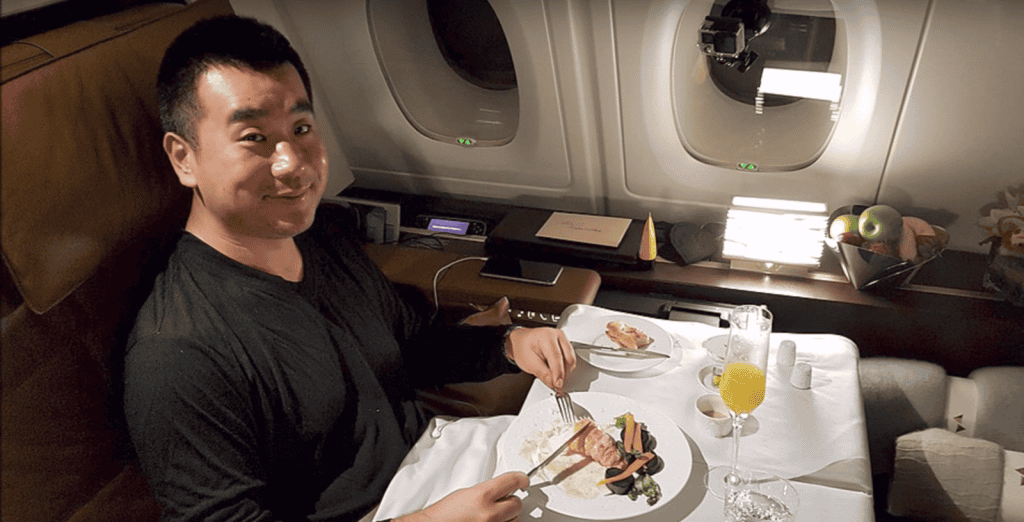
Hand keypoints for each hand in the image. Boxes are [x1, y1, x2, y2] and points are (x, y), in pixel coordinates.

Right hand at [397, 471, 527, 521]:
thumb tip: (502, 491)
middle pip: (517, 504)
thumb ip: (487, 491)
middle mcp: (489, 514)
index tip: (523, 481)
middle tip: (502, 503)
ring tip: (492, 517)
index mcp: (482, 496)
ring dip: (507, 518)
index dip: (521, 479)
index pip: (512, 481)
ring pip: (515, 520)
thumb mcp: (465, 494)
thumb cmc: (443, 515)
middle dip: (510, 503)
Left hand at [507, 327, 575, 390]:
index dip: (558, 373)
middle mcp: (558, 335)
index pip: (556, 357)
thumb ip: (543, 373)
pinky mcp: (566, 344)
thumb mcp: (529, 362)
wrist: (522, 340)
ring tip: (552, 376)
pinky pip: (570, 358)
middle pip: (568, 359)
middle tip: (554, 384)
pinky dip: (564, 367)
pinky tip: (555, 370)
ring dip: (564, 371)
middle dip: (563, 374)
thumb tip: (554, 383)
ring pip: (571, 360)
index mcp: (547, 337)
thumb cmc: (523, 347)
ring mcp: (563, 339)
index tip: (558, 385)